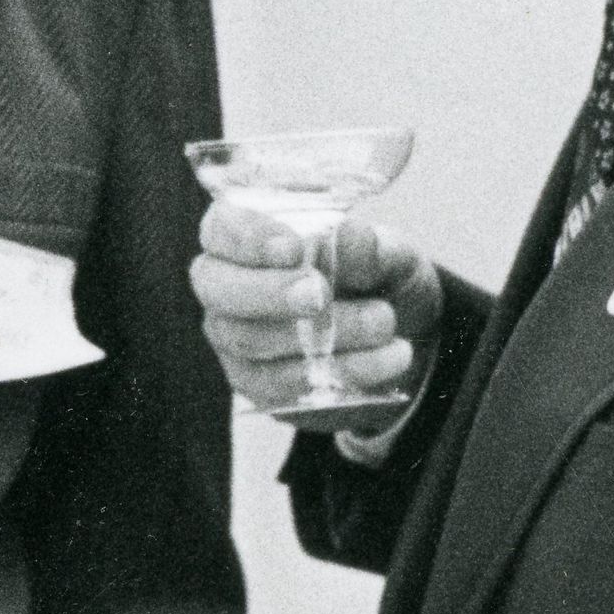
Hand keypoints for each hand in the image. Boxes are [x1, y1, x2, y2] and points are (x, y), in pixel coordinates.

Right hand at [189, 205, 441, 432]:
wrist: (397, 336)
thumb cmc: (375, 277)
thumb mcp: (386, 256)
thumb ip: (370, 247)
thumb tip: (351, 236)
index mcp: (246, 238)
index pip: (220, 228)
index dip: (247, 238)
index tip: (293, 248)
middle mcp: (226, 287)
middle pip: (216, 288)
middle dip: (268, 293)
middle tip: (319, 295)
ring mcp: (235, 341)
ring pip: (252, 341)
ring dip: (322, 335)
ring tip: (383, 322)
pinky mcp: (258, 385)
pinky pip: (283, 384)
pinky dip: (341, 370)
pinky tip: (386, 357)